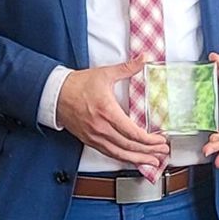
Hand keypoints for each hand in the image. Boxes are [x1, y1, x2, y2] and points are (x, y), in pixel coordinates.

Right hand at [55, 56, 169, 170]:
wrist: (55, 94)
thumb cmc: (78, 84)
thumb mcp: (104, 73)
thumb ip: (127, 68)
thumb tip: (144, 58)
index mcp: (107, 111)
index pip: (132, 132)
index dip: (149, 140)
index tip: (160, 139)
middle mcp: (101, 128)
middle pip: (129, 146)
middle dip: (148, 151)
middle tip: (163, 152)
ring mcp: (94, 136)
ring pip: (119, 154)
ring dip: (138, 159)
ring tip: (153, 161)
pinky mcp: (89, 140)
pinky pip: (109, 154)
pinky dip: (123, 159)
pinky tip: (133, 160)